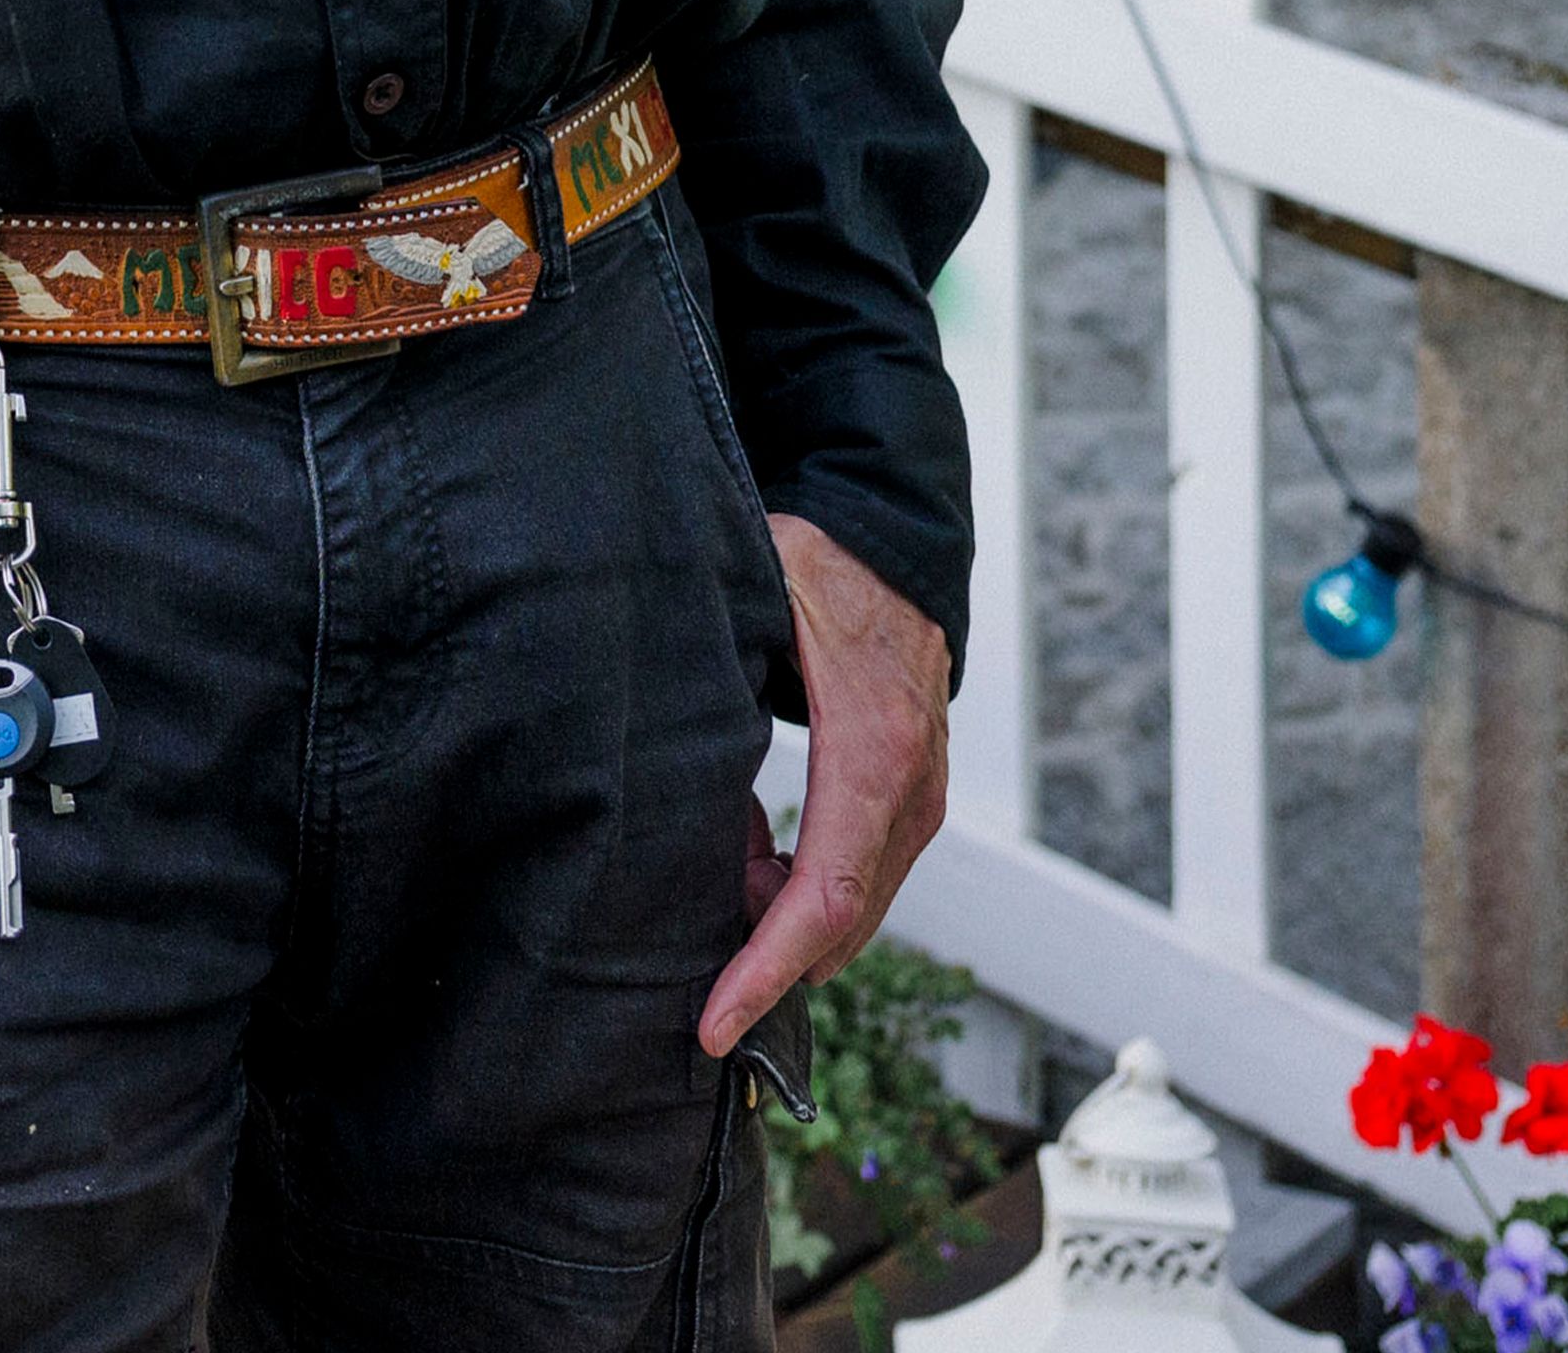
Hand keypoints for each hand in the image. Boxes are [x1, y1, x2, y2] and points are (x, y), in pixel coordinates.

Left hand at [698, 514, 950, 1057]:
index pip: (823, 894)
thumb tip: (650, 739)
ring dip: (774, 919)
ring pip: (848, 909)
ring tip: (706, 878)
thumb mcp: (751, 599)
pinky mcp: (909, 802)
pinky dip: (797, 887)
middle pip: (839, 926)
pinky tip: (745, 851)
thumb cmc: (817, 566)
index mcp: (871, 753)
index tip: (712, 1023)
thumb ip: (707, 669)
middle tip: (681, 964)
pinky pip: (855, 876)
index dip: (765, 968)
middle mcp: (910, 795)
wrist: (894, 544)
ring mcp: (917, 804)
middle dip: (760, 960)